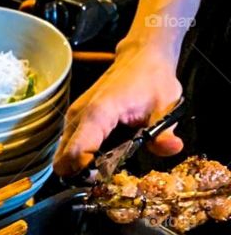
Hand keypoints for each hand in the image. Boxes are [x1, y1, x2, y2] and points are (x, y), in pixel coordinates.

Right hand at [54, 44, 183, 176]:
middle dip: (78, 174)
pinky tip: (102, 154)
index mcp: (99, 113)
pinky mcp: (75, 119)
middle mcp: (79, 115)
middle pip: (63, 159)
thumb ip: (164, 133)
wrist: (141, 57)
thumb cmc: (152, 79)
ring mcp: (74, 117)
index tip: (102, 178)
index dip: (85, 173)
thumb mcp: (165, 107)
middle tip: (103, 176)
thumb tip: (172, 148)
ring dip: (78, 166)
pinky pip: (69, 146)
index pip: (76, 152)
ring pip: (63, 155)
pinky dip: (80, 156)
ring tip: (105, 165)